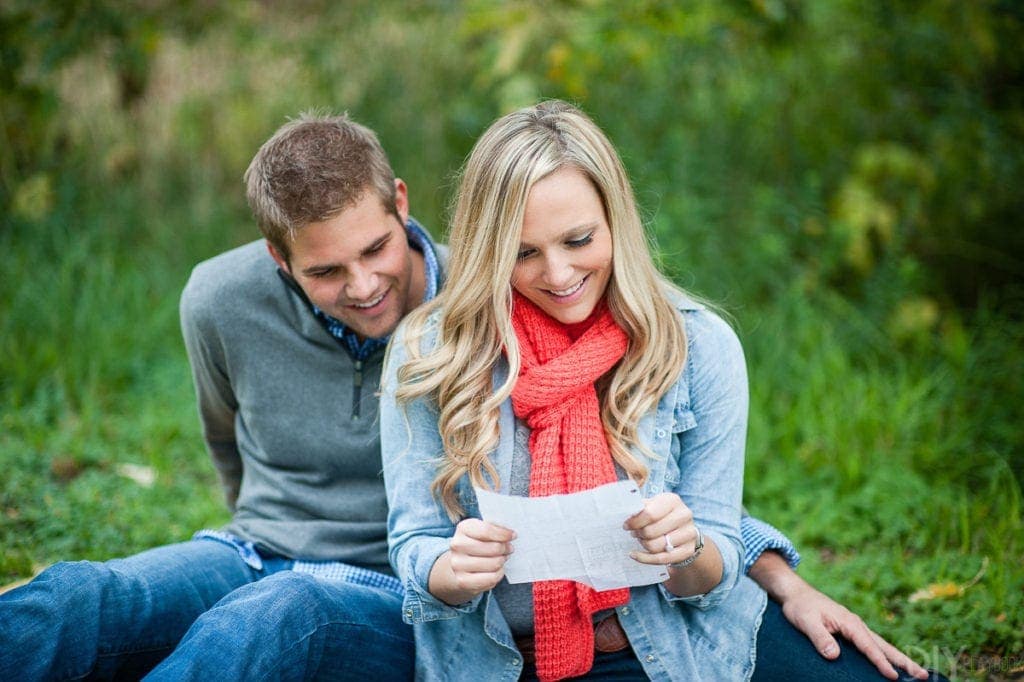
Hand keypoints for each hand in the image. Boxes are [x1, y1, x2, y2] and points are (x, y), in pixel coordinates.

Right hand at [435, 518, 513, 602]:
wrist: (460, 564)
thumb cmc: (476, 544)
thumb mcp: (484, 530)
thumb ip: (496, 529)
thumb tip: (509, 534)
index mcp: (463, 528)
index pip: (487, 530)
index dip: (503, 534)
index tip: (513, 536)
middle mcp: (457, 545)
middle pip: (493, 548)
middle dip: (505, 548)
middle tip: (509, 549)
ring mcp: (458, 564)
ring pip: (494, 564)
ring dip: (502, 561)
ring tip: (501, 559)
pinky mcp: (462, 581)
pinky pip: (491, 578)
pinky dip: (498, 574)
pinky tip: (497, 570)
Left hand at [623, 492, 698, 565]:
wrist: (682, 528)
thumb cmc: (662, 515)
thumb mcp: (652, 505)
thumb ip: (640, 508)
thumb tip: (628, 515)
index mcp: (672, 500)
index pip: (649, 514)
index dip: (634, 522)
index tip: (626, 526)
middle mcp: (684, 515)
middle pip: (652, 531)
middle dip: (638, 534)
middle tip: (634, 533)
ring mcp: (689, 533)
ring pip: (656, 546)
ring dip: (644, 545)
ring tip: (641, 540)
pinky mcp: (688, 550)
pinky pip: (662, 559)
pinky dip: (645, 559)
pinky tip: (636, 555)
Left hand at [779, 583, 928, 679]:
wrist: (796, 594)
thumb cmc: (800, 607)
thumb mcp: (806, 622)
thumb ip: (820, 637)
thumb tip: (834, 656)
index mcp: (849, 622)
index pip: (868, 646)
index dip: (881, 662)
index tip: (893, 676)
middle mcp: (857, 625)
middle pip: (884, 646)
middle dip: (903, 661)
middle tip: (924, 675)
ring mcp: (856, 628)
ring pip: (882, 646)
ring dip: (899, 659)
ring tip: (917, 673)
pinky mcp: (852, 631)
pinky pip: (872, 645)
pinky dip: (885, 655)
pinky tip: (890, 665)